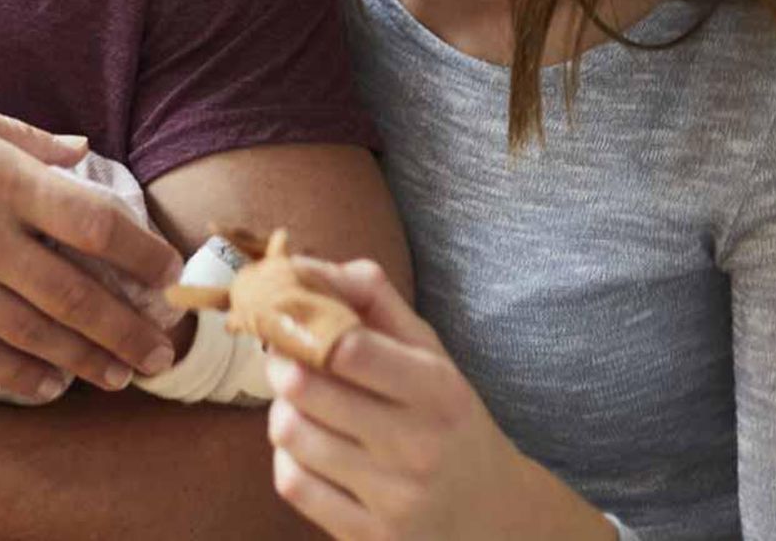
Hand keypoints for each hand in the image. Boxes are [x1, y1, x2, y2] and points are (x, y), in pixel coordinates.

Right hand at [0, 89, 181, 401]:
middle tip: (161, 350)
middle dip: (128, 327)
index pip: (93, 222)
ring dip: (87, 360)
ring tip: (120, 374)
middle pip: (77, 292)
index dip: (143, 253)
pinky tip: (51, 385)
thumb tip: (83, 152)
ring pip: (35, 333)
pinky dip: (22, 375)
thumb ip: (19, 136)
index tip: (169, 271)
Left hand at [266, 258, 614, 540]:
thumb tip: (302, 263)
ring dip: (281, 409)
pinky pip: (292, 483)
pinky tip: (309, 449)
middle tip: (284, 354)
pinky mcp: (369, 536)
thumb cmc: (448, 419)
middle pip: (303, 387)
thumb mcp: (429, 355)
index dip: (299, 322)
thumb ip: (372, 299)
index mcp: (437, 391)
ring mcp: (393, 499)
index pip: (347, 346)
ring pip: (289, 433)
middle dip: (279, 361)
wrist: (495, 517)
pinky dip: (287, 458)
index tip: (285, 313)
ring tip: (301, 403)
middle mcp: (418, 446)